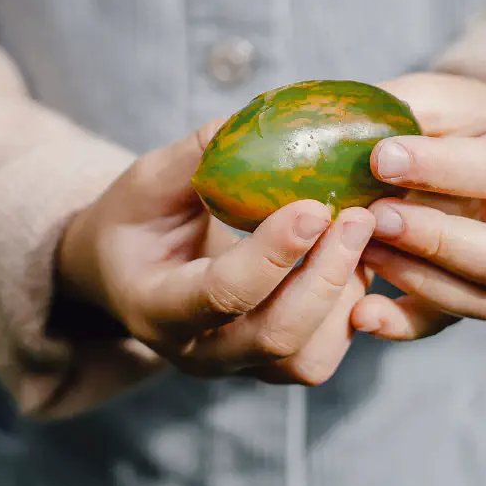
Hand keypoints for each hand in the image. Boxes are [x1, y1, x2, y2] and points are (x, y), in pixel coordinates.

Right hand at [58, 120, 374, 385]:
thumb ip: (196, 156)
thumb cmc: (135, 221)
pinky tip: (355, 258)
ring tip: (361, 233)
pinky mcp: (269, 363)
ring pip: (306, 358)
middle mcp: (197, 352)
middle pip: (275, 336)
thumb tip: (252, 122)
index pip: (220, 293)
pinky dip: (348, 311)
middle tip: (357, 217)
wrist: (123, 271)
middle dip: (324, 276)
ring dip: (344, 297)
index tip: (312, 207)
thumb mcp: (147, 182)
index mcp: (155, 307)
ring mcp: (236, 364)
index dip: (272, 255)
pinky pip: (321, 355)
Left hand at [349, 72, 485, 339]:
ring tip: (362, 253)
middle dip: (435, 240)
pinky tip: (360, 313)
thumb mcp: (440, 99)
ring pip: (483, 300)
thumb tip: (332, 129)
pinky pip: (448, 323)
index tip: (381, 158)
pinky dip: (402, 324)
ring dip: (416, 280)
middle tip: (376, 218)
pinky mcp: (479, 298)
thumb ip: (401, 110)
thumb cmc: (458, 122)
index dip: (440, 169)